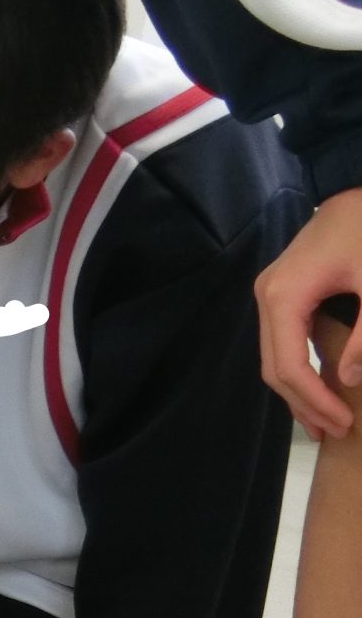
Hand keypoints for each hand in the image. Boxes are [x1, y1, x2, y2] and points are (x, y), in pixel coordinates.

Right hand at [254, 188, 361, 440]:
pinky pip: (282, 343)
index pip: (288, 365)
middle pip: (273, 368)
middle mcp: (266, 298)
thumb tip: (348, 381)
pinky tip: (319, 389)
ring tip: (325, 421)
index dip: (314, 400)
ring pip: (273, 359)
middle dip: (303, 404)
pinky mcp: (281, 293)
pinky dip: (299, 371)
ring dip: (298, 393)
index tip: (344, 423)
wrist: (358, 186)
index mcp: (283, 296)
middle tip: (336, 432)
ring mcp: (270, 295)